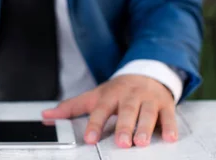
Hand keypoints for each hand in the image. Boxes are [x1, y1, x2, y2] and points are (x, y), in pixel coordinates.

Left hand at [42, 75, 177, 147]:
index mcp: (110, 95)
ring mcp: (148, 100)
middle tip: (122, 143)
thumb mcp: (94, 96)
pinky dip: (169, 127)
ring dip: (145, 128)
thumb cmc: (117, 90)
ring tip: (142, 142)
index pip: (100, 110)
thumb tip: (46, 116)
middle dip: (124, 127)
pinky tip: (169, 137)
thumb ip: (71, 108)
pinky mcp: (164, 105)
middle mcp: (129, 97)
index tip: (89, 139)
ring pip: (147, 114)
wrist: (146, 73)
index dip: (94, 124)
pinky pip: (168, 116)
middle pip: (126, 111)